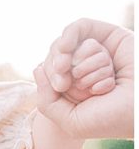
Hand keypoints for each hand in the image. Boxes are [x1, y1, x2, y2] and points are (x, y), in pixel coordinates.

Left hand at [34, 19, 133, 139]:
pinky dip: (71, 35)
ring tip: (86, 78)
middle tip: (65, 80)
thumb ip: (47, 102)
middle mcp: (85, 69)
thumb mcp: (71, 121)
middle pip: (55, 55)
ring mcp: (97, 53)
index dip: (48, 73)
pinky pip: (80, 27)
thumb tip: (37, 68)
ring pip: (69, 44)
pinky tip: (68, 48)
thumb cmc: (111, 118)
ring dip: (77, 61)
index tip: (61, 85)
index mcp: (75, 88)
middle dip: (56, 65)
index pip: (48, 71)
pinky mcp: (109, 36)